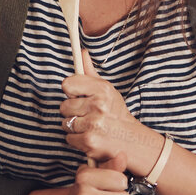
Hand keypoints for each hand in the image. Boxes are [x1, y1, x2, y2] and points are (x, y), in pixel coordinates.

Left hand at [59, 47, 159, 171]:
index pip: (67, 84)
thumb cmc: (116, 113)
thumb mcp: (107, 90)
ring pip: (65, 123)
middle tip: (88, 115)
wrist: (132, 141)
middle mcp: (98, 105)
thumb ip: (90, 73)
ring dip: (74, 127)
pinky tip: (90, 136)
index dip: (71, 92)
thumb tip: (82, 53)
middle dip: (73, 112)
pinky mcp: (89, 141)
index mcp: (102, 90)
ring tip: (90, 126)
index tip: (78, 96)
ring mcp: (93, 124)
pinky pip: (69, 138)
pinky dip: (77, 140)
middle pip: (64, 106)